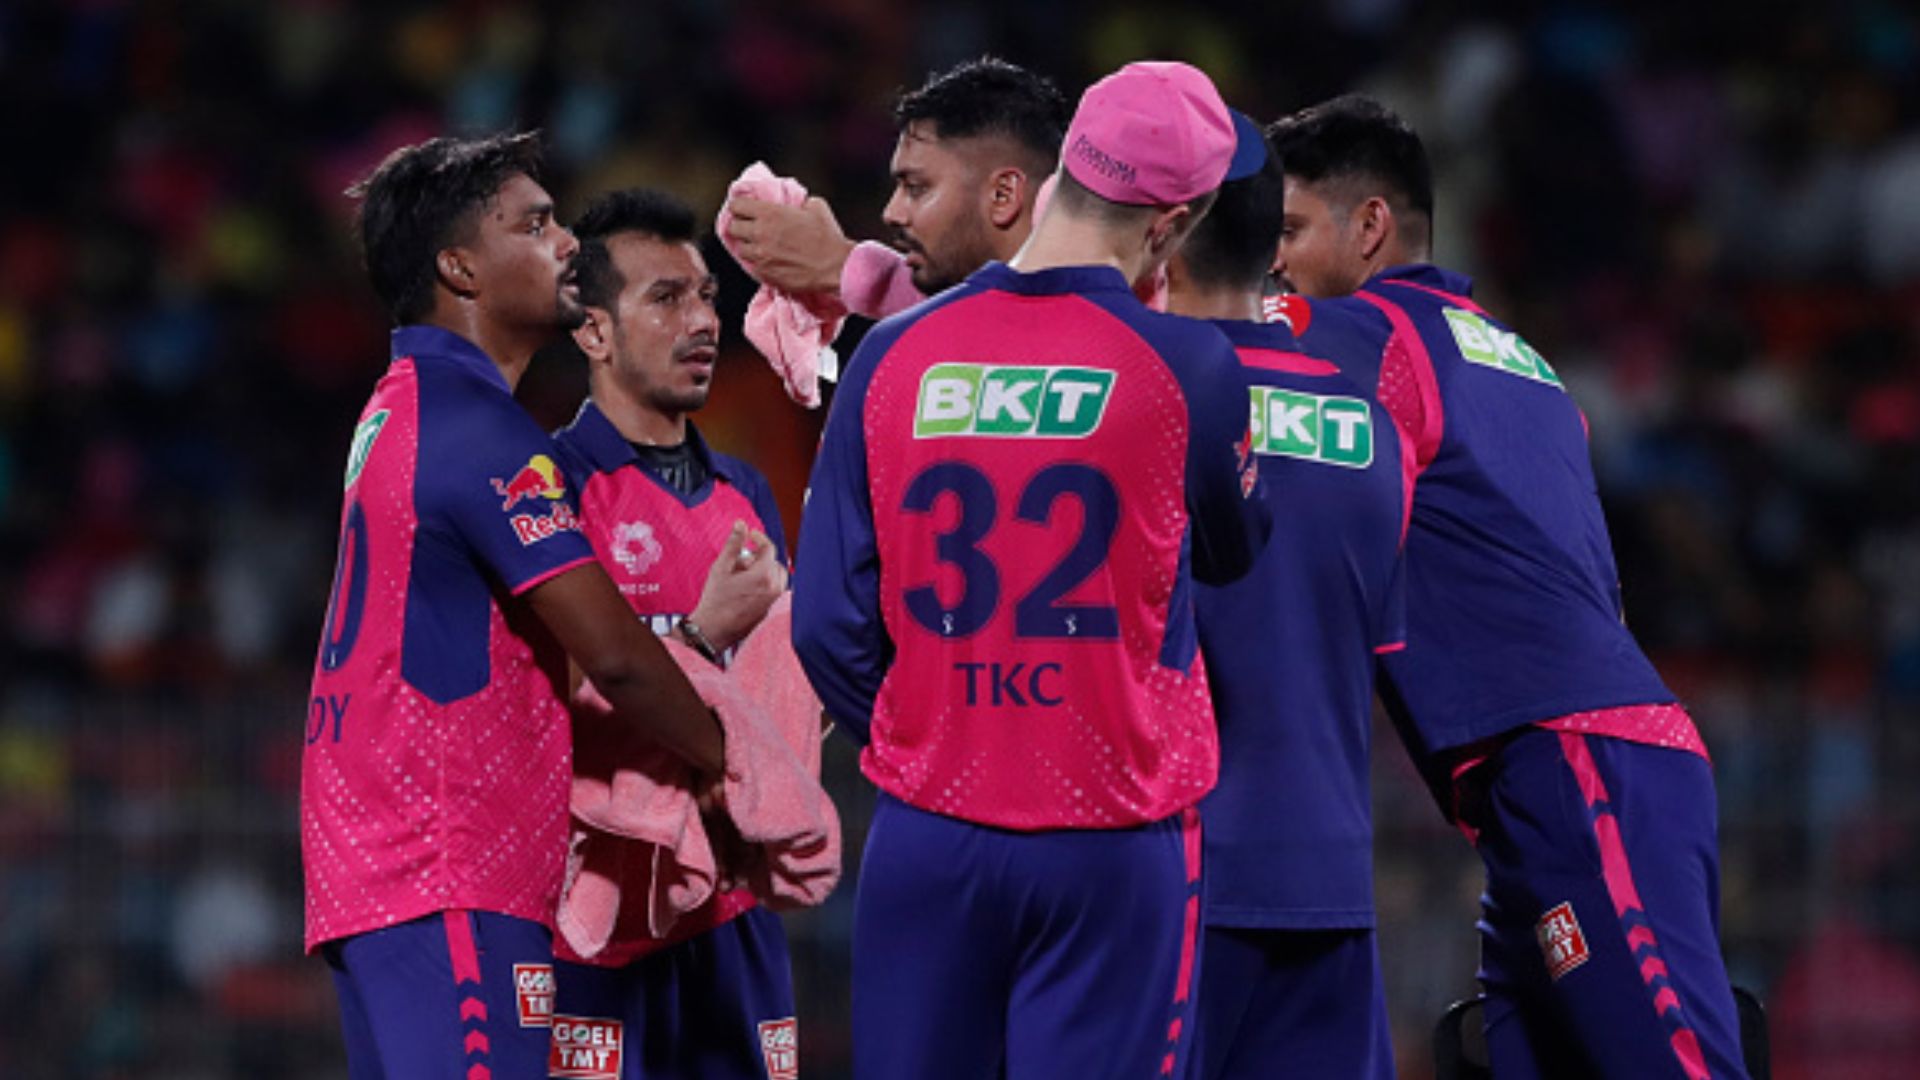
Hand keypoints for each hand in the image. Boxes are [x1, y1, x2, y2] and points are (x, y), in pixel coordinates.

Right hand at [687, 521, 785, 652]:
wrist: (713, 630)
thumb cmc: (715, 600)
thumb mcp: (721, 567)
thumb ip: (733, 544)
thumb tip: (741, 524)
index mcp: (763, 576)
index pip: (769, 548)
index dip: (759, 538)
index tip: (750, 536)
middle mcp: (774, 589)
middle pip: (774, 562)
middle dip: (759, 557)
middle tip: (741, 560)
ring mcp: (774, 601)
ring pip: (776, 576)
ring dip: (763, 570)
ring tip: (741, 575)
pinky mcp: (771, 610)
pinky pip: (774, 590)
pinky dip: (763, 583)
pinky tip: (745, 589)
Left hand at [724, 195, 854, 294]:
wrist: (835, 267)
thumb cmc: (828, 237)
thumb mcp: (816, 206)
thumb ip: (797, 202)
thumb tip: (792, 204)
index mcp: (769, 213)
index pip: (736, 206)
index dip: (739, 207)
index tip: (744, 210)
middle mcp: (760, 234)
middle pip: (733, 228)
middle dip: (740, 226)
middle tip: (749, 228)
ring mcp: (761, 256)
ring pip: (740, 249)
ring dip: (748, 245)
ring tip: (759, 246)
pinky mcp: (765, 274)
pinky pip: (752, 265)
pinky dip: (757, 262)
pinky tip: (768, 259)